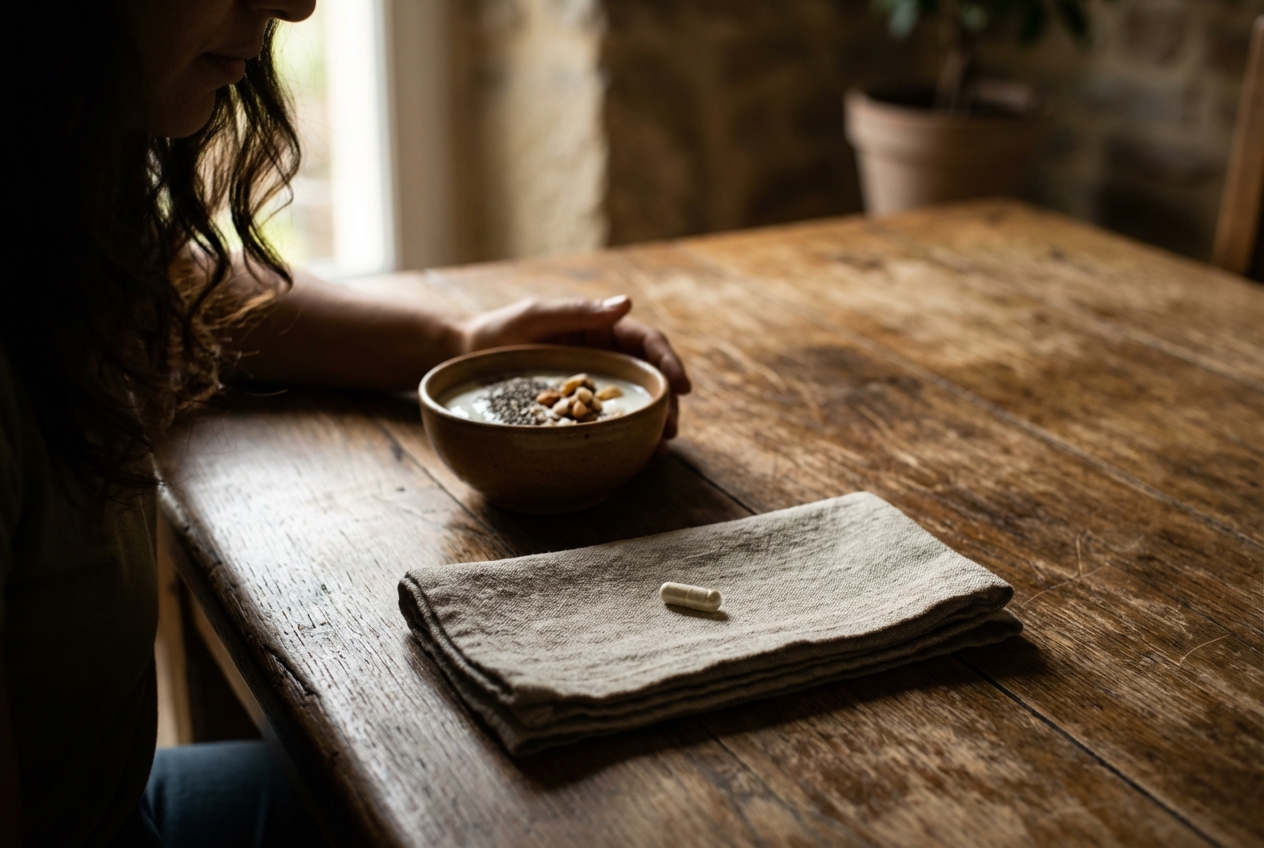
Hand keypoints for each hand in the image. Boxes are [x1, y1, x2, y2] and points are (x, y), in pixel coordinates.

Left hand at [456, 295, 691, 444]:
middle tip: (672, 429)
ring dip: (653, 423)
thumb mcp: (536, 317)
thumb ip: (577, 312)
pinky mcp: (580, 410)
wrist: (467, 358)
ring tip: (660, 449)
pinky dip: (627, 436)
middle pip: (650, 377)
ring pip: (635, 402)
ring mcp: (594, 385)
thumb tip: (626, 304)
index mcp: (603, 328)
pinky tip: (635, 454)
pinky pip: (610, 422)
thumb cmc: (500, 331)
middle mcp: (606, 356)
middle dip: (667, 402)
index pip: (647, 343)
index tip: (683, 386)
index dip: (669, 363)